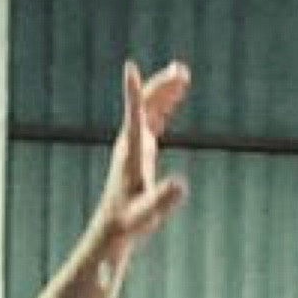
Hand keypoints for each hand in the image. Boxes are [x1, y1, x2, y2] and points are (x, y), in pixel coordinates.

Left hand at [96, 58, 190, 256]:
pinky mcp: (139, 149)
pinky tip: (175, 96)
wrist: (113, 229)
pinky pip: (152, 118)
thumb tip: (181, 184)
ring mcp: (134, 143)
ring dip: (164, 90)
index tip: (129, 68)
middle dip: (161, 85)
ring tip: (183, 74)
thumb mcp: (147, 214)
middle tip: (182, 71)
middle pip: (144, 104)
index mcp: (131, 152)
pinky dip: (164, 104)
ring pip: (148, 108)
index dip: (132, 92)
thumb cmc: (128, 223)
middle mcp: (130, 142)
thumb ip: (163, 199)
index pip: (133, 116)